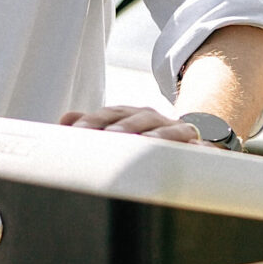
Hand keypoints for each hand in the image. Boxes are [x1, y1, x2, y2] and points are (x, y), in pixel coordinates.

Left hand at [58, 105, 201, 142]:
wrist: (183, 137)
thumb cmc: (142, 137)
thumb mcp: (117, 129)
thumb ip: (92, 126)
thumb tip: (64, 119)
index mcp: (129, 114)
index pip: (109, 113)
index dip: (93, 121)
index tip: (77, 131)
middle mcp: (151, 118)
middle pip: (137, 118)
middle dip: (124, 126)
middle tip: (111, 135)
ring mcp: (174, 129)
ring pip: (167, 130)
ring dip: (157, 136)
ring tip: (147, 143)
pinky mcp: (195, 144)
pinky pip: (198, 146)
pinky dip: (196, 147)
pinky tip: (193, 150)